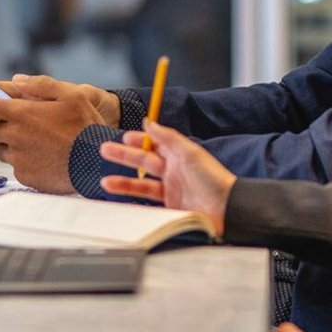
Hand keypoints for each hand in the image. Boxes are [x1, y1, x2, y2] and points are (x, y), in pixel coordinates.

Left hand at [0, 73, 113, 193]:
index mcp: (22, 112)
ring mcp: (17, 158)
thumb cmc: (87, 127)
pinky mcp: (23, 176)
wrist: (97, 164)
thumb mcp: (72, 95)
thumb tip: (17, 79)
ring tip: (40, 142)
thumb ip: (41, 85)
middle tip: (19, 123)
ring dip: (11, 143)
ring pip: (1, 149)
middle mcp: (14, 135)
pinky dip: (25, 161)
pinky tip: (46, 157)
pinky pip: (15, 166)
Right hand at [97, 120, 235, 234]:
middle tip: (105, 150)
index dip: (139, 140)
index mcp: (179, 156)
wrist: (226, 209)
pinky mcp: (170, 209)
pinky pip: (146, 205)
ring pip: (141, 185)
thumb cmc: (213, 180)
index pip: (154, 145)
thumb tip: (148, 122)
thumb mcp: (189, 152)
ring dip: (123, 182)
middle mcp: (173, 173)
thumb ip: (167, 136)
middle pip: (144, 163)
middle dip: (124, 157)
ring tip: (106, 182)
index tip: (123, 137)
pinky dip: (133, 203)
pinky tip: (121, 202)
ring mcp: (171, 191)